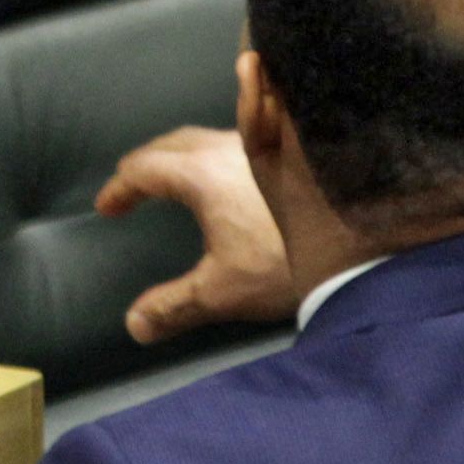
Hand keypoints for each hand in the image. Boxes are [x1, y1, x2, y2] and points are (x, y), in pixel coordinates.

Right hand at [99, 126, 298, 342]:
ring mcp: (256, 144)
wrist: (358, 245)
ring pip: (202, 137)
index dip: (119, 188)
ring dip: (177, 154)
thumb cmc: (284, 263)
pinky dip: (209, 153)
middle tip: (131, 187)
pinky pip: (231, 140)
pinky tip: (226, 174)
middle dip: (144, 164)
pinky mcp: (282, 151)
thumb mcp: (223, 292)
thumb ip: (174, 306)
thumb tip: (134, 325)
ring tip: (171, 178)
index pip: (143, 170)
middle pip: (169, 144)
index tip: (106, 207)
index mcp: (200, 174)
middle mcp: (224, 148)